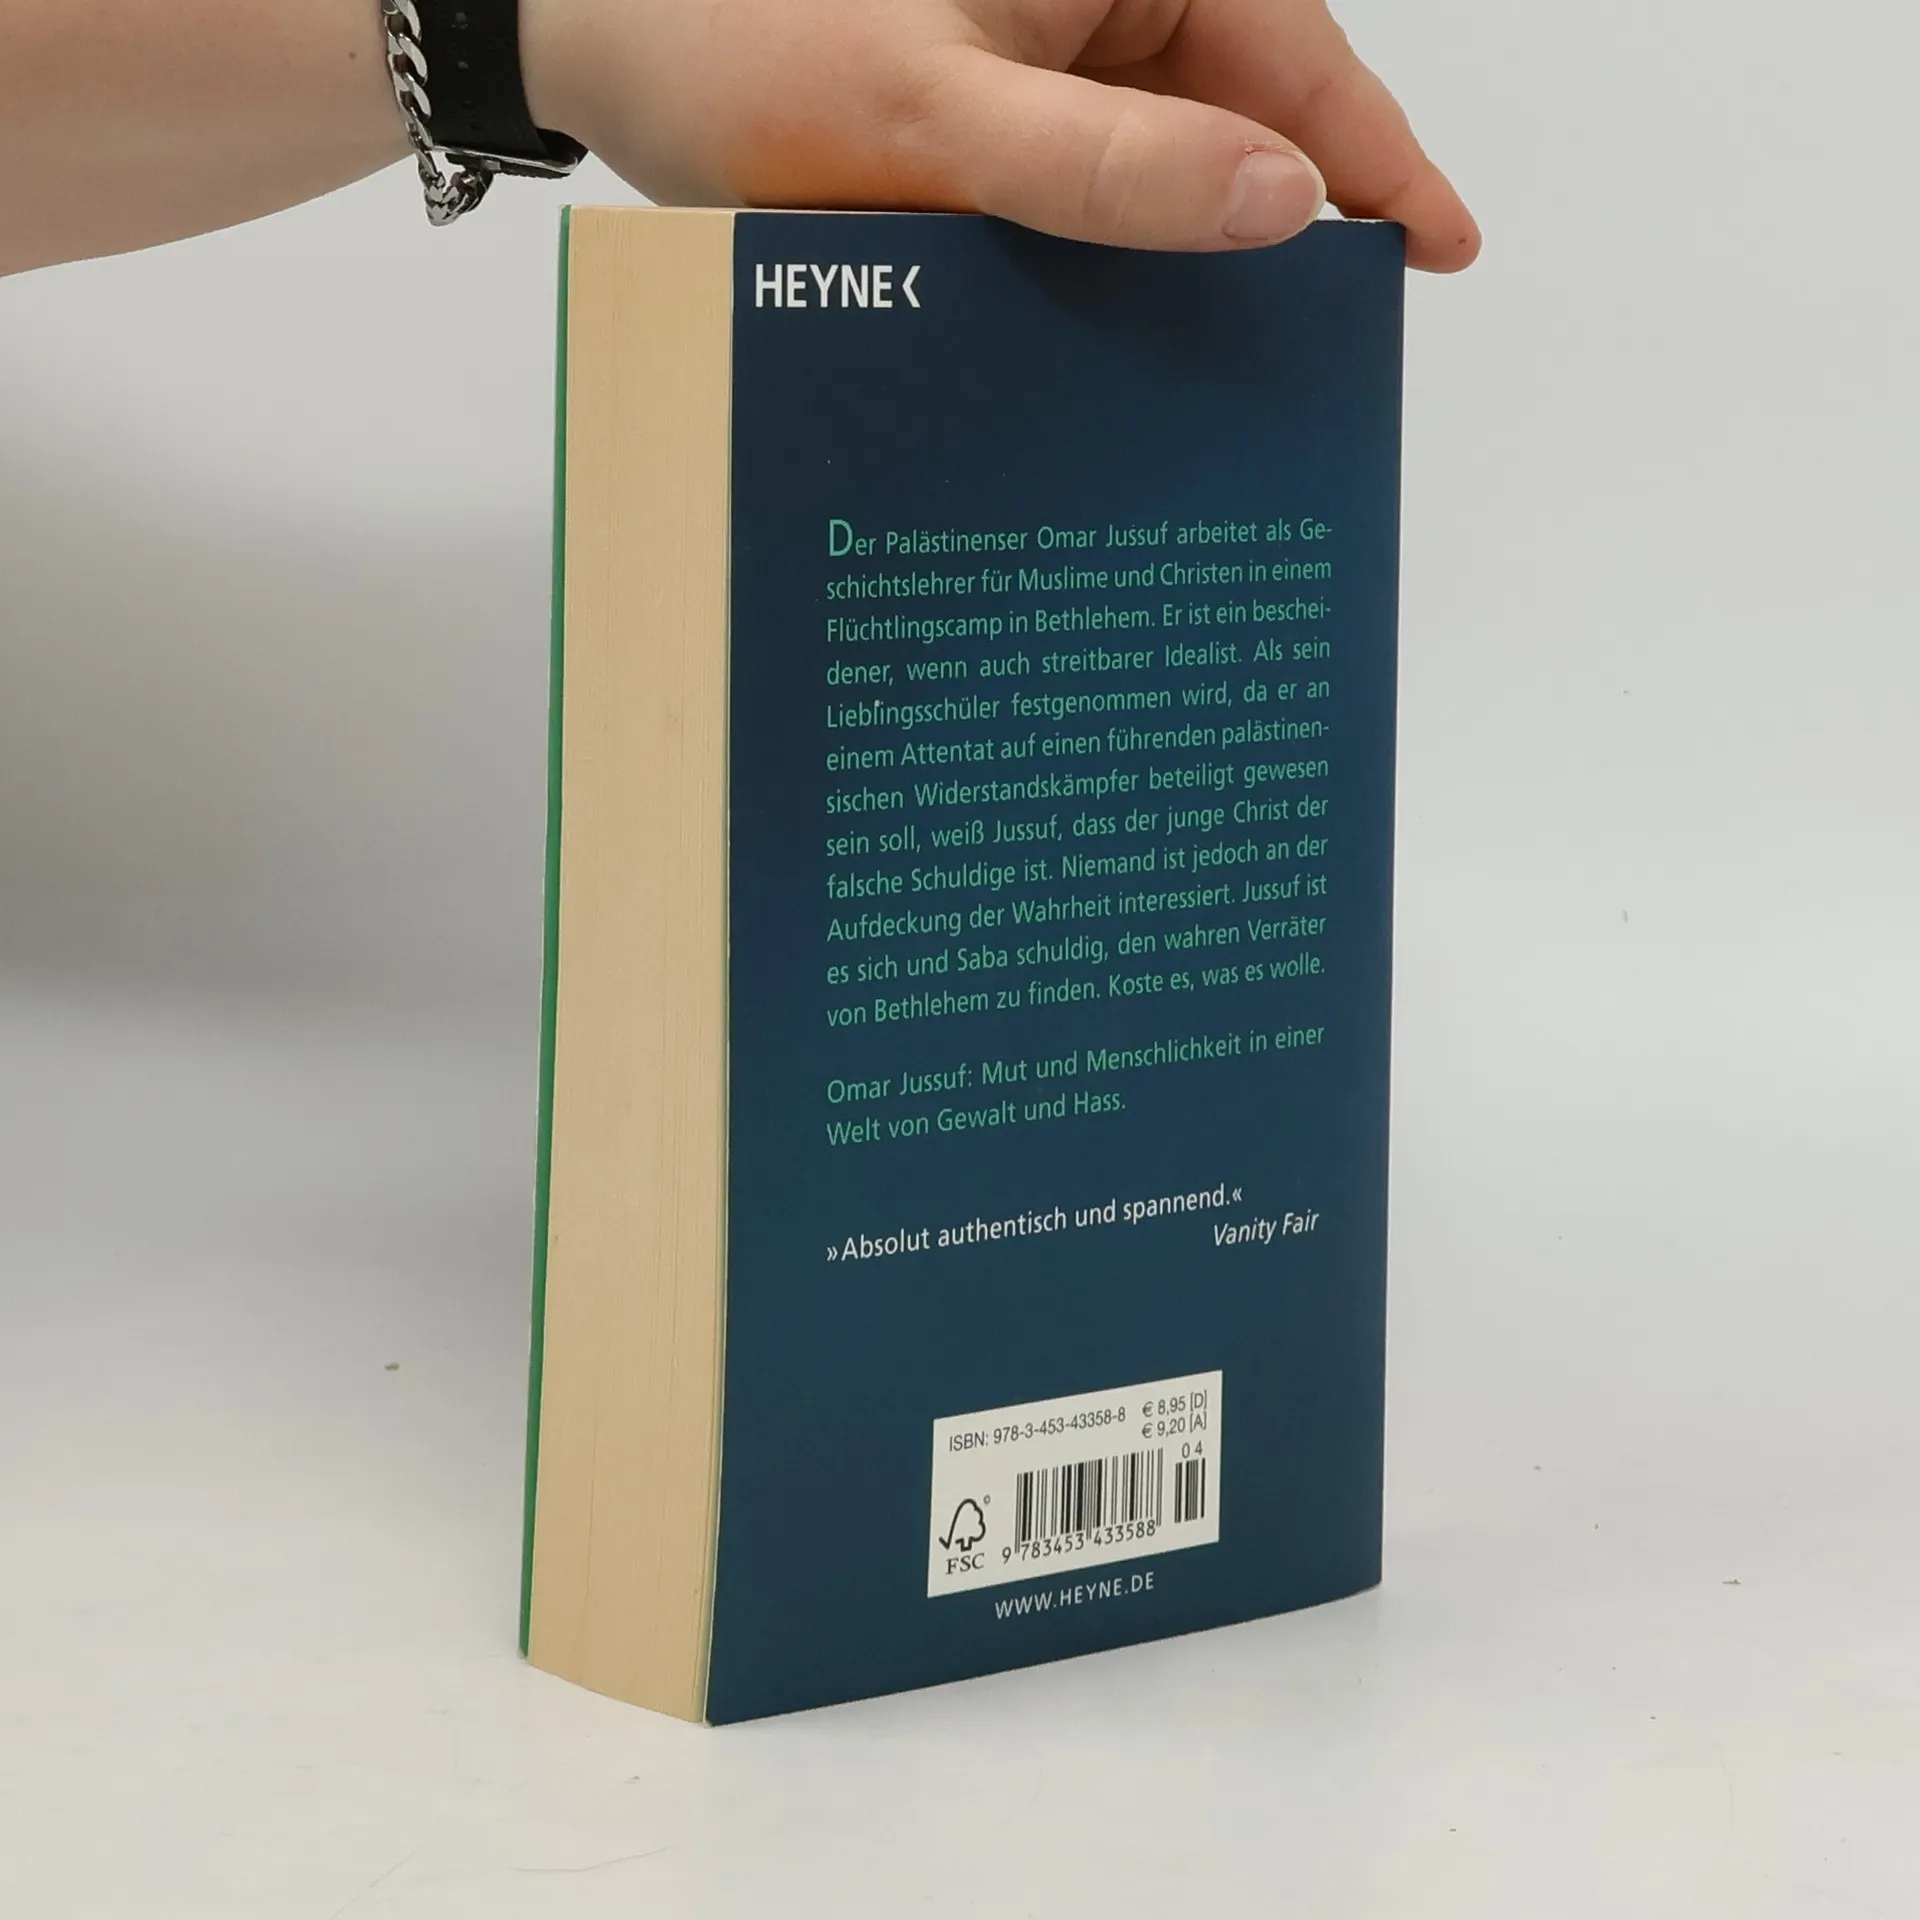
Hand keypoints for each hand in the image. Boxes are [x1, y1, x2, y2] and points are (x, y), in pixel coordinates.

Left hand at [525, 0, 1477, 267]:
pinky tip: (1119, 333)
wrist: (599, 38)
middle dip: (1280, 227)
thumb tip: (1284, 205)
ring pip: (1162, 157)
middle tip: (1323, 358)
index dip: (1375, 160)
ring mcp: (1041, 46)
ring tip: (1226, 372)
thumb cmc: (741, 46)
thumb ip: (1109, 170)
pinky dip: (1107, 253)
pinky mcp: (991, 99)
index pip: (1292, 57)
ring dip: (1189, 254)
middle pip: (1237, 111)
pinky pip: (1084, 181)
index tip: (1442, 249)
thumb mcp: (936, 123)